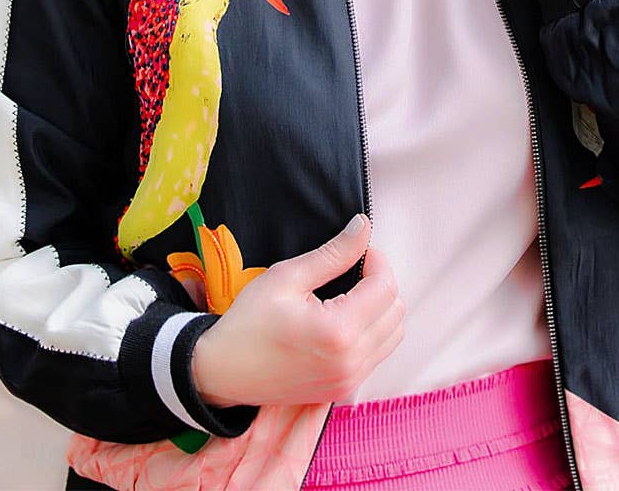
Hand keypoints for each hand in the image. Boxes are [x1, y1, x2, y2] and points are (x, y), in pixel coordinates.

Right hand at [191, 215, 403, 407]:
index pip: (386, 287)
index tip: (356, 251)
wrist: (222, 371)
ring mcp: (348, 380)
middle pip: (395, 311)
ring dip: (379, 309)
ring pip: (393, 334)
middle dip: (379, 283)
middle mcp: (351, 361)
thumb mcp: (287, 277)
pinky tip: (344, 319)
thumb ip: (333, 254)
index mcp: (338, 331)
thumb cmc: (248, 322)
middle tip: (351, 271)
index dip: (376, 260)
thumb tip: (363, 228)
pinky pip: (378, 354)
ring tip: (348, 295)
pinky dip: (372, 332)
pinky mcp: (342, 390)